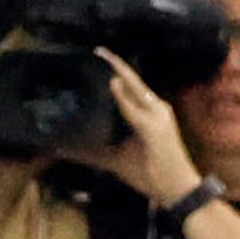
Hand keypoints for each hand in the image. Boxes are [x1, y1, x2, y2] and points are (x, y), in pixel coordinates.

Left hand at [73, 48, 204, 208]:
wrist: (175, 189)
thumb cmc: (149, 173)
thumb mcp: (115, 160)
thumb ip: (92, 153)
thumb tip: (63, 150)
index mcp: (148, 112)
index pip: (131, 86)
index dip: (117, 71)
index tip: (100, 56)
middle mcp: (155, 108)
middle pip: (133, 80)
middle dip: (116, 64)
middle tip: (97, 49)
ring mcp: (157, 116)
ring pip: (136, 87)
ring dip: (119, 71)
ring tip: (102, 56)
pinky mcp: (155, 127)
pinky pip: (135, 109)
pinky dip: (123, 98)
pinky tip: (112, 84)